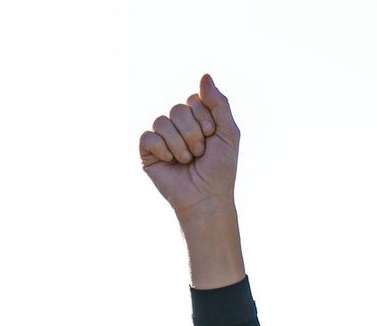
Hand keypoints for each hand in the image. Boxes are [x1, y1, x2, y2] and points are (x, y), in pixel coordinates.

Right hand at [140, 74, 239, 218]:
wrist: (206, 199)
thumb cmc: (220, 170)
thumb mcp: (228, 133)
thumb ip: (220, 103)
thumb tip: (204, 75)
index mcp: (195, 118)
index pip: (194, 100)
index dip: (204, 119)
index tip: (211, 137)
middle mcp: (177, 125)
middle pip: (178, 109)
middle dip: (192, 134)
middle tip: (199, 154)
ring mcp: (162, 138)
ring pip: (162, 121)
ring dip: (180, 145)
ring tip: (187, 161)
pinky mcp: (148, 152)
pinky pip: (148, 136)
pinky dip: (162, 149)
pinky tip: (170, 162)